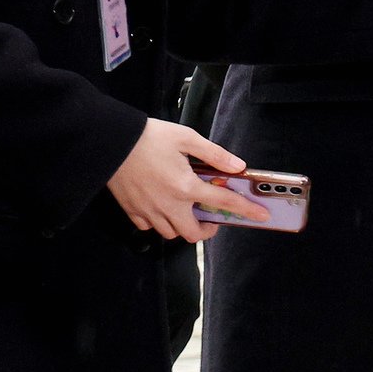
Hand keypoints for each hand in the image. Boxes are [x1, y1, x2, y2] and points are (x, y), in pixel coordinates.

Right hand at [107, 120, 269, 242]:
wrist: (112, 142)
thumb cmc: (149, 137)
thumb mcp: (186, 138)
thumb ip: (214, 154)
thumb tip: (238, 166)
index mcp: (185, 186)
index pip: (223, 202)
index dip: (246, 210)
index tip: (261, 217)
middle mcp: (168, 204)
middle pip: (193, 234)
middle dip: (206, 230)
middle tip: (211, 218)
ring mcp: (149, 211)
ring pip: (171, 233)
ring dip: (183, 225)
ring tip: (185, 208)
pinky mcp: (133, 211)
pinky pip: (150, 227)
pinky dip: (159, 221)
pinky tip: (162, 205)